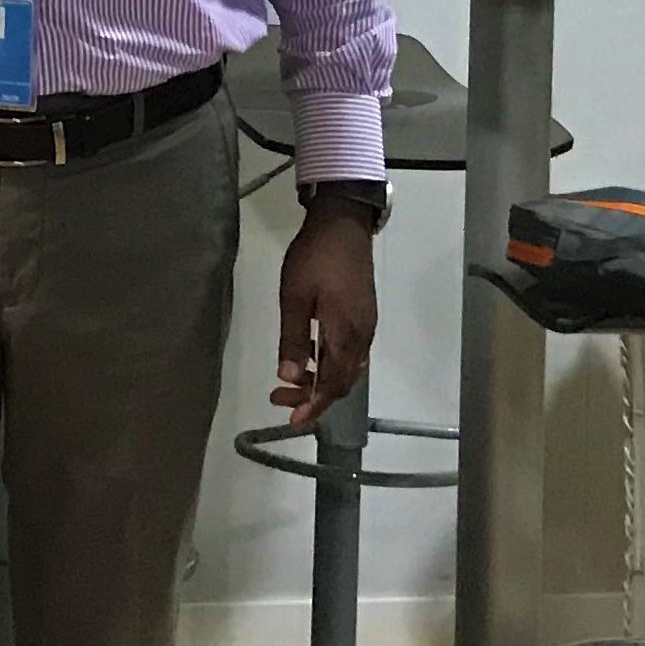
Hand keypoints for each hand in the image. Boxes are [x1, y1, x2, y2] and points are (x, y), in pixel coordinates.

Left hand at [272, 208, 378, 427]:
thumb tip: (289, 376)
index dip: (313, 405)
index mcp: (346, 334)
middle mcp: (362, 336)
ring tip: (289, 381)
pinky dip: (328, 363)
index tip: (292, 419)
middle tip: (279, 399)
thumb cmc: (314, 259)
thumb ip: (293, 338)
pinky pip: (349, 352)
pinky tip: (308, 357)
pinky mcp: (362, 315)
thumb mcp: (294, 297)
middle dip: (313, 396)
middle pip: (341, 380)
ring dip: (320, 380)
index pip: (332, 384)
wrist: (342, 225)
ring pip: (346, 368)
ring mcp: (365, 325)